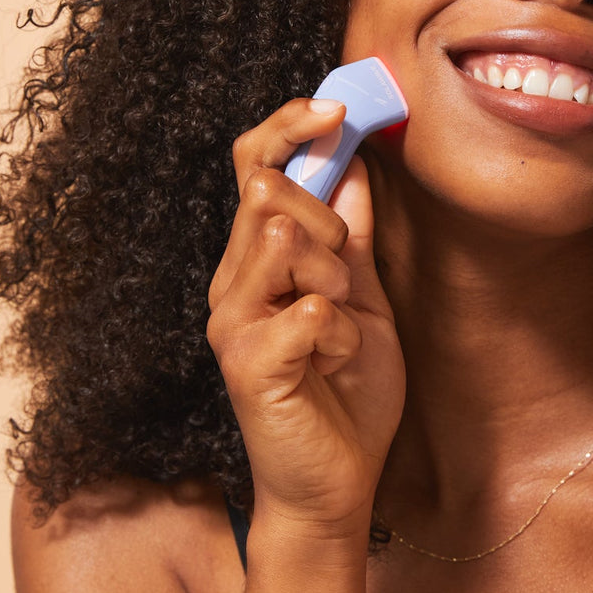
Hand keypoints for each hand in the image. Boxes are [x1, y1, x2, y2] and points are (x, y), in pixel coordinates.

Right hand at [206, 99, 404, 536]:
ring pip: (285, 239)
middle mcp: (230, 282)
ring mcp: (231, 321)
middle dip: (328, 223)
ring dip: (333, 279)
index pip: (254, 166)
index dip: (289, 125)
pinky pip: (308, 308)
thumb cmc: (345, 394)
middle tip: (344, 281)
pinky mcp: (246, 362)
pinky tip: (332, 363)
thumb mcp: (363, 300)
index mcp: (254, 261)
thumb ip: (352, 238)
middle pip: (271, 192)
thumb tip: (354, 162)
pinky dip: (340, 333)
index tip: (337, 107)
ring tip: (337, 328)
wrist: (335, 485)